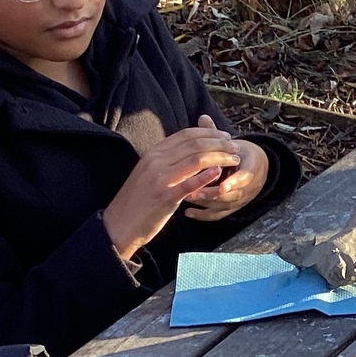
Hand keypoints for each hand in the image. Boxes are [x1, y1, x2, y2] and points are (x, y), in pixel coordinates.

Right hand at [103, 117, 241, 256]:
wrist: (120, 224)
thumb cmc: (137, 200)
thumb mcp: (148, 173)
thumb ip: (165, 161)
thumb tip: (186, 151)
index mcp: (153, 153)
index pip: (186, 134)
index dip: (209, 132)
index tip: (224, 136)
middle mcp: (156, 161)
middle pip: (195, 144)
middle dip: (219, 143)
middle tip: (235, 147)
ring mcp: (161, 178)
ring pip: (196, 159)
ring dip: (220, 157)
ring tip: (234, 160)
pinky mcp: (166, 197)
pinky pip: (190, 183)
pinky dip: (207, 175)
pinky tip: (219, 173)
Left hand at [183, 137, 268, 220]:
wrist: (256, 170)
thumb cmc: (238, 154)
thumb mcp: (232, 143)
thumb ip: (216, 134)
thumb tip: (203, 117)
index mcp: (250, 168)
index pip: (244, 177)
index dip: (233, 181)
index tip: (220, 182)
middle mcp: (246, 187)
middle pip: (230, 195)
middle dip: (211, 193)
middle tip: (192, 191)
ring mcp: (237, 200)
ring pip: (221, 205)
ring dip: (204, 202)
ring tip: (186, 197)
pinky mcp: (228, 208)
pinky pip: (216, 216)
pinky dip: (202, 216)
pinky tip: (188, 213)